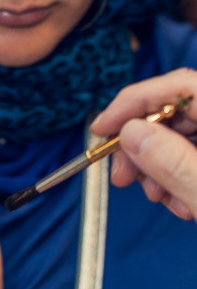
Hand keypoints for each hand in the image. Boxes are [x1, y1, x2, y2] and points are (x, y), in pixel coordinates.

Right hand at [91, 69, 196, 218]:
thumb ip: (173, 162)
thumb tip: (131, 133)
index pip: (177, 86)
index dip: (133, 103)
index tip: (101, 130)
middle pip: (174, 112)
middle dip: (141, 145)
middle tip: (122, 176)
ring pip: (180, 137)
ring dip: (157, 168)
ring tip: (156, 196)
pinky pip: (190, 157)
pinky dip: (176, 178)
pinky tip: (179, 202)